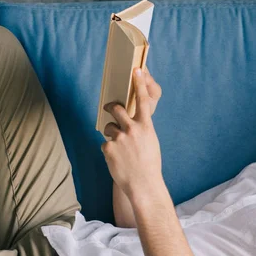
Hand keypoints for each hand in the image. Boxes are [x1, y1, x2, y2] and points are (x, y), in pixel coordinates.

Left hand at [101, 68, 162, 197]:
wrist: (143, 184)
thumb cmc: (149, 164)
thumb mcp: (150, 143)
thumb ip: (141, 130)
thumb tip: (130, 124)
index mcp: (146, 127)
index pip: (143, 101)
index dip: (139, 84)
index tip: (136, 70)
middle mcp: (132, 129)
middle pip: (117, 108)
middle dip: (111, 107)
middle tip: (110, 107)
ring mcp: (119, 138)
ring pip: (108, 128)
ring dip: (111, 134)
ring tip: (119, 149)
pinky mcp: (108, 148)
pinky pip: (105, 144)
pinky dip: (109, 151)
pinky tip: (117, 160)